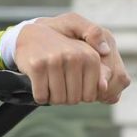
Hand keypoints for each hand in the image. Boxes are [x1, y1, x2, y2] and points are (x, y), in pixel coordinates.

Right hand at [15, 12, 130, 104]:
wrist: (31, 36)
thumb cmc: (61, 49)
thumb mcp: (85, 55)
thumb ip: (100, 71)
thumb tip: (105, 87)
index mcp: (90, 56)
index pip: (89, 96)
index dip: (78, 95)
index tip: (71, 83)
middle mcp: (74, 56)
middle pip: (73, 99)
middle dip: (64, 96)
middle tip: (57, 82)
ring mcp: (54, 60)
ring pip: (57, 99)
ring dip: (51, 96)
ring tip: (48, 82)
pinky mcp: (37, 66)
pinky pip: (41, 96)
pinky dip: (39, 96)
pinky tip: (38, 83)